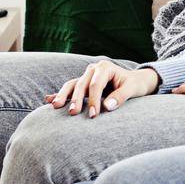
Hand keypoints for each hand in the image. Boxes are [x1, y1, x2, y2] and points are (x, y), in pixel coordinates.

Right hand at [46, 61, 160, 117]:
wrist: (135, 81)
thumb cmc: (134, 85)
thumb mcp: (132, 89)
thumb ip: (120, 97)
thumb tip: (107, 107)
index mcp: (105, 68)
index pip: (96, 85)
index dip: (93, 100)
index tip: (93, 115)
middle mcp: (93, 69)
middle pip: (81, 84)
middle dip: (76, 99)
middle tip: (72, 113)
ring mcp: (86, 75)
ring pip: (72, 85)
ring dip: (63, 95)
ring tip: (54, 106)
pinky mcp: (83, 83)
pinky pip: (70, 88)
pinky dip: (60, 94)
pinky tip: (49, 100)